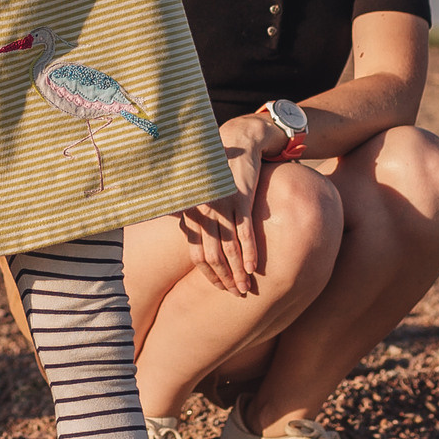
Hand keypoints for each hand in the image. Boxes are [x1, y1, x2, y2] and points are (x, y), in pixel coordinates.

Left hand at [178, 119, 277, 293]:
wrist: (236, 144)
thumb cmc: (216, 171)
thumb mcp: (200, 192)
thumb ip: (192, 213)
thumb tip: (184, 231)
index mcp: (194, 214)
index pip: (197, 255)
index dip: (209, 275)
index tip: (220, 287)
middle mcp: (205, 213)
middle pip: (212, 256)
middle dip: (224, 279)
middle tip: (235, 294)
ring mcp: (222, 207)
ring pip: (229, 248)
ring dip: (237, 272)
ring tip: (245, 288)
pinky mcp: (240, 199)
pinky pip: (244, 231)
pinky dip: (249, 252)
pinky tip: (254, 268)